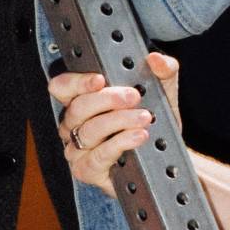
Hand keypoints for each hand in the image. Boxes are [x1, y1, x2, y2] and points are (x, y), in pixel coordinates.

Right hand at [50, 53, 179, 195]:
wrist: (167, 156)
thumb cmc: (155, 121)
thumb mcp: (163, 92)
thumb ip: (163, 71)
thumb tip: (157, 59)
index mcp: (83, 100)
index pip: (63, 87)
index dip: (77, 82)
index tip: (100, 79)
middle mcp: (75, 124)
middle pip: (77, 108)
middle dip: (107, 99)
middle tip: (133, 96)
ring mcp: (78, 149)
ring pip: (88, 131)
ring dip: (119, 121)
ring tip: (144, 117)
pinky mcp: (87, 170)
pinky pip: (96, 156)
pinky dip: (119, 144)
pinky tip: (138, 136)